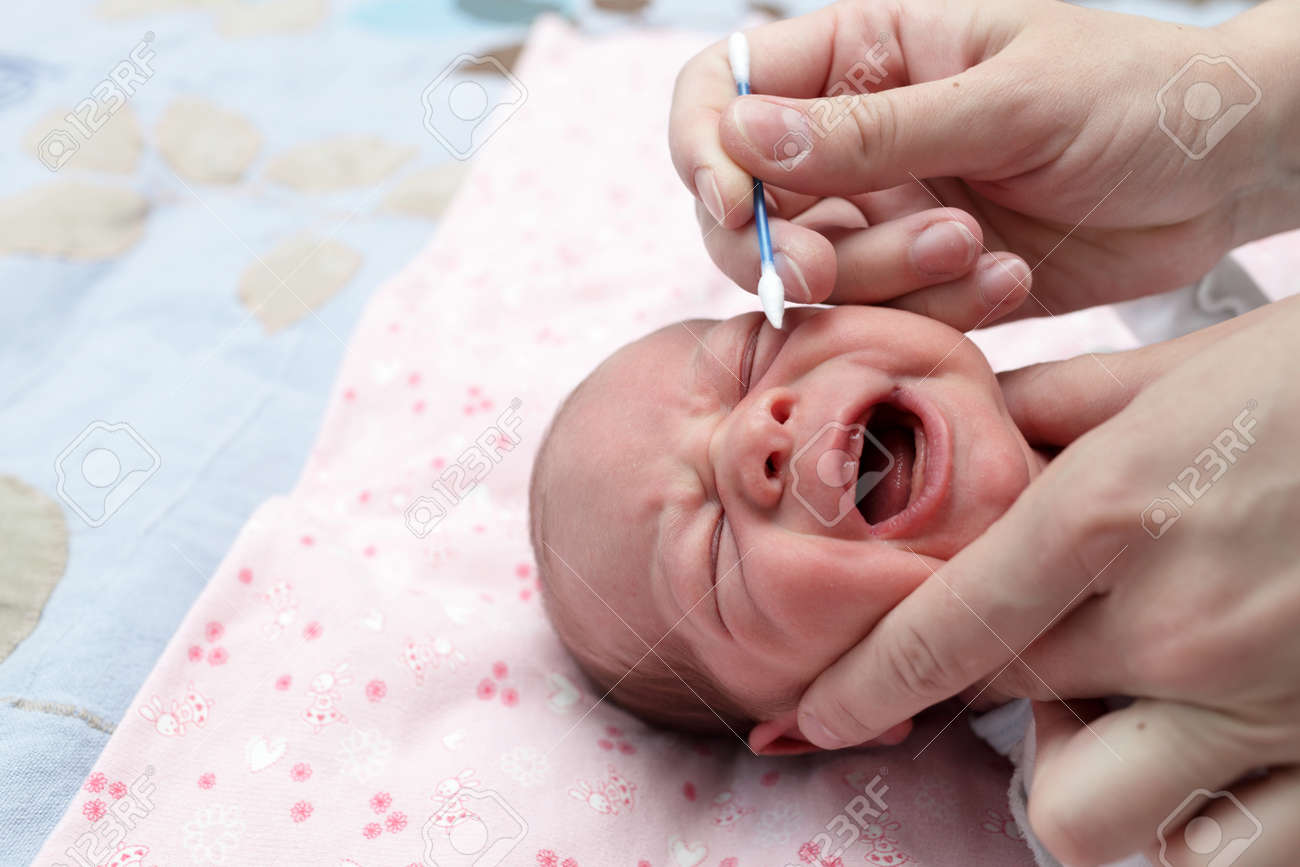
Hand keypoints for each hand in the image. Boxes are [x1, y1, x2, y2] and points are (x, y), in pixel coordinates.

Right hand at [669, 0, 1299, 328]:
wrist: (1224, 173)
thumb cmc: (1134, 97)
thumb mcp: (1005, 101)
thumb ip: (873, 131)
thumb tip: (743, 139)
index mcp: (860, 54)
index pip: (726, 91)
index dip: (702, 150)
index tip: (728, 205)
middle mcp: (855, 136)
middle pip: (745, 205)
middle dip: (778, 246)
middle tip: (825, 269)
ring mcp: (886, 210)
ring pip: (814, 272)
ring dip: (881, 276)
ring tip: (975, 248)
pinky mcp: (921, 278)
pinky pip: (882, 314)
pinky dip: (934, 309)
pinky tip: (1006, 276)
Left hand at [795, 296, 1299, 864]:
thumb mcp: (1179, 367)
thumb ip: (1055, 406)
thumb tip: (964, 429)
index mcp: (1113, 514)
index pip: (943, 631)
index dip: (858, 688)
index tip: (810, 715)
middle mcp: (1175, 625)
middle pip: (1006, 716)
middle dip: (980, 705)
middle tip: (1013, 670)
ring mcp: (1264, 706)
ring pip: (1093, 819)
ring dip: (1070, 784)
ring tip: (1105, 727)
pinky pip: (1223, 855)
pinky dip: (1185, 833)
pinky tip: (1195, 778)